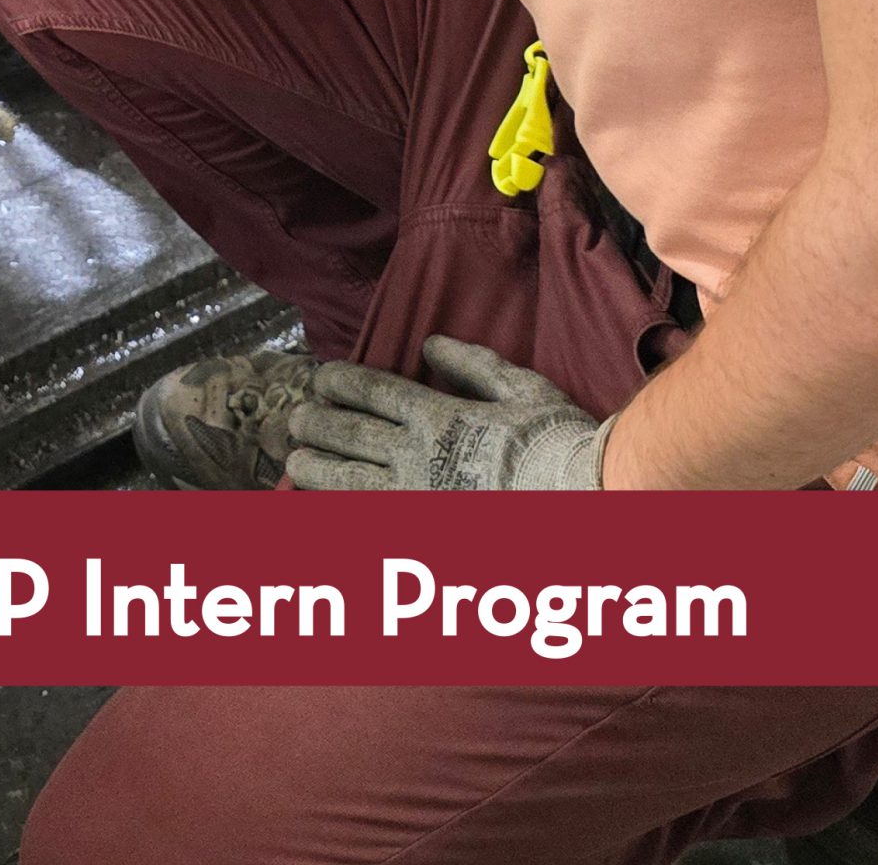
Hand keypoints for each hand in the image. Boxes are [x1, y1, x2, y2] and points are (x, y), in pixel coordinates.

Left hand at [286, 335, 609, 490]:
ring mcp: (418, 498)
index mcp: (438, 416)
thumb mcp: (521, 386)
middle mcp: (418, 455)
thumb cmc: (557, 442)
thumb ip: (472, 363)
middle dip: (316, 424)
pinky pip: (372, 521)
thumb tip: (431, 343)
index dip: (339, 383)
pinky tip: (325, 511)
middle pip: (350, 434)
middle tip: (294, 419)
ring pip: (349, 481)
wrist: (584, 502)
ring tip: (294, 464)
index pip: (372, 392)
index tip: (319, 380)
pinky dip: (343, 513)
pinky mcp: (425, 534)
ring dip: (316, 469)